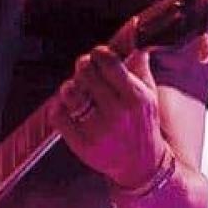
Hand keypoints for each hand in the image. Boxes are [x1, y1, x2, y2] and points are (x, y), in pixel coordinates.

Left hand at [50, 46, 167, 188]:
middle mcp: (117, 112)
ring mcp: (98, 130)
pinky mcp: (82, 144)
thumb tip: (134, 40)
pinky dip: (59, 109)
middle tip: (85, 73)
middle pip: (85, 72)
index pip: (108, 61)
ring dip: (69, 88)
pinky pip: (58, 115)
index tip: (98, 57)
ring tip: (77, 93)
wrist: (141, 166)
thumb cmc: (142, 125)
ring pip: (69, 92)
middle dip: (83, 67)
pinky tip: (68, 110)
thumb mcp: (149, 94)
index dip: (99, 54)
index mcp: (135, 97)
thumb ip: (140, 66)